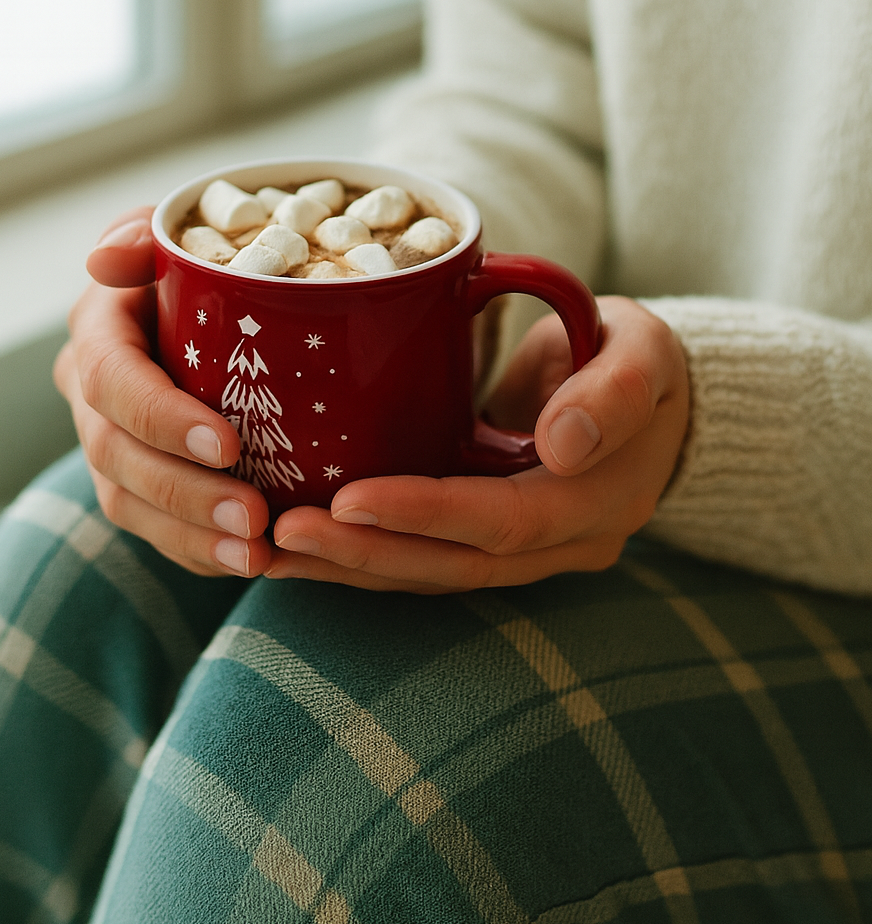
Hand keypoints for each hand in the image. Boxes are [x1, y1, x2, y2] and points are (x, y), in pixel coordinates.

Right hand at [52, 207, 273, 577]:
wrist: (218, 301)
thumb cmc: (205, 258)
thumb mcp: (178, 230)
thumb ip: (142, 236)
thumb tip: (109, 260)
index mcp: (98, 329)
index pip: (113, 381)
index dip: (162, 419)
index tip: (230, 445)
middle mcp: (90, 391)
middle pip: (116, 456)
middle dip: (184, 494)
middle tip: (253, 518)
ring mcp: (107, 442)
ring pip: (129, 503)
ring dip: (192, 536)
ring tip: (255, 556)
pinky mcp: (135, 481)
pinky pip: (155, 528)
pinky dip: (199, 551)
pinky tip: (248, 564)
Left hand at [265, 296, 688, 592]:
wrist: (652, 391)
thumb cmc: (639, 353)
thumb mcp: (646, 351)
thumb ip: (614, 391)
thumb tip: (564, 443)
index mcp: (600, 500)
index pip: (503, 521)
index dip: (425, 514)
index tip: (350, 498)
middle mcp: (561, 543)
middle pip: (453, 564)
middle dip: (366, 552)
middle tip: (284, 530)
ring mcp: (526, 549)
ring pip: (429, 572)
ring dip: (351, 566)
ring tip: (270, 548)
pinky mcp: (489, 536)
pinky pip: (423, 556)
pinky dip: (362, 555)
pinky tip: (299, 547)